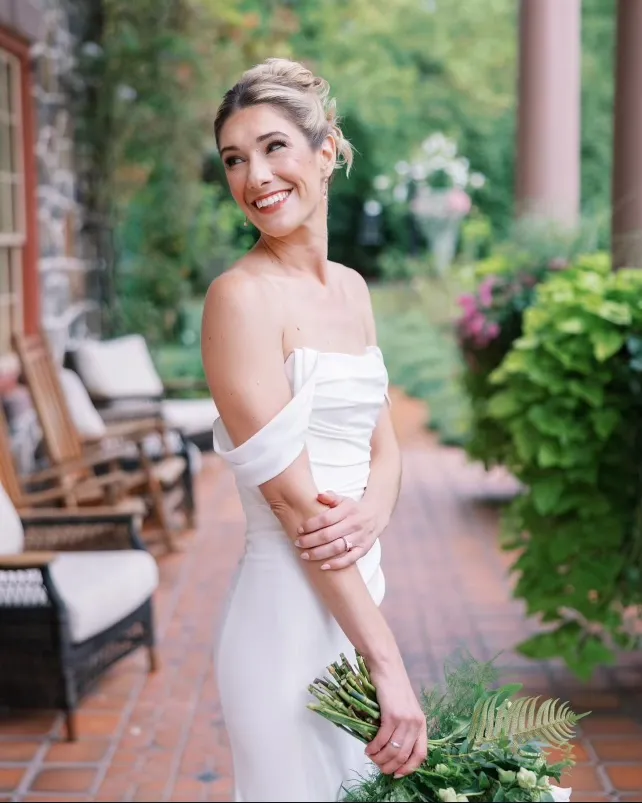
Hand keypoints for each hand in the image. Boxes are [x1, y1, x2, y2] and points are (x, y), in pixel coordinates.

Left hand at [295, 491, 377, 569]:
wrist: (376, 515)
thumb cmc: (353, 508)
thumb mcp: (343, 499)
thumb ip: (331, 497)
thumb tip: (318, 495)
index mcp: (348, 510)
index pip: (326, 519)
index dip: (311, 525)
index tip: (299, 529)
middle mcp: (354, 524)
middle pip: (328, 535)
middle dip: (310, 541)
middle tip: (298, 543)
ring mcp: (359, 538)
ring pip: (336, 548)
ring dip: (319, 553)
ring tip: (305, 555)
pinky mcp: (363, 549)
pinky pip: (350, 559)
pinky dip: (336, 564)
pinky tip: (323, 566)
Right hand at [365, 658, 426, 777]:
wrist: (387, 667)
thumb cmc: (393, 687)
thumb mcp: (405, 708)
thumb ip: (404, 727)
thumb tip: (392, 750)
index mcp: (422, 724)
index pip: (421, 755)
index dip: (408, 768)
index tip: (396, 774)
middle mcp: (416, 723)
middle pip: (404, 756)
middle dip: (390, 767)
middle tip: (378, 767)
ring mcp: (405, 719)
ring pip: (393, 750)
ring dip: (380, 759)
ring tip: (371, 757)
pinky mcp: (392, 714)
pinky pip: (383, 739)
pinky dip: (374, 748)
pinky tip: (368, 748)